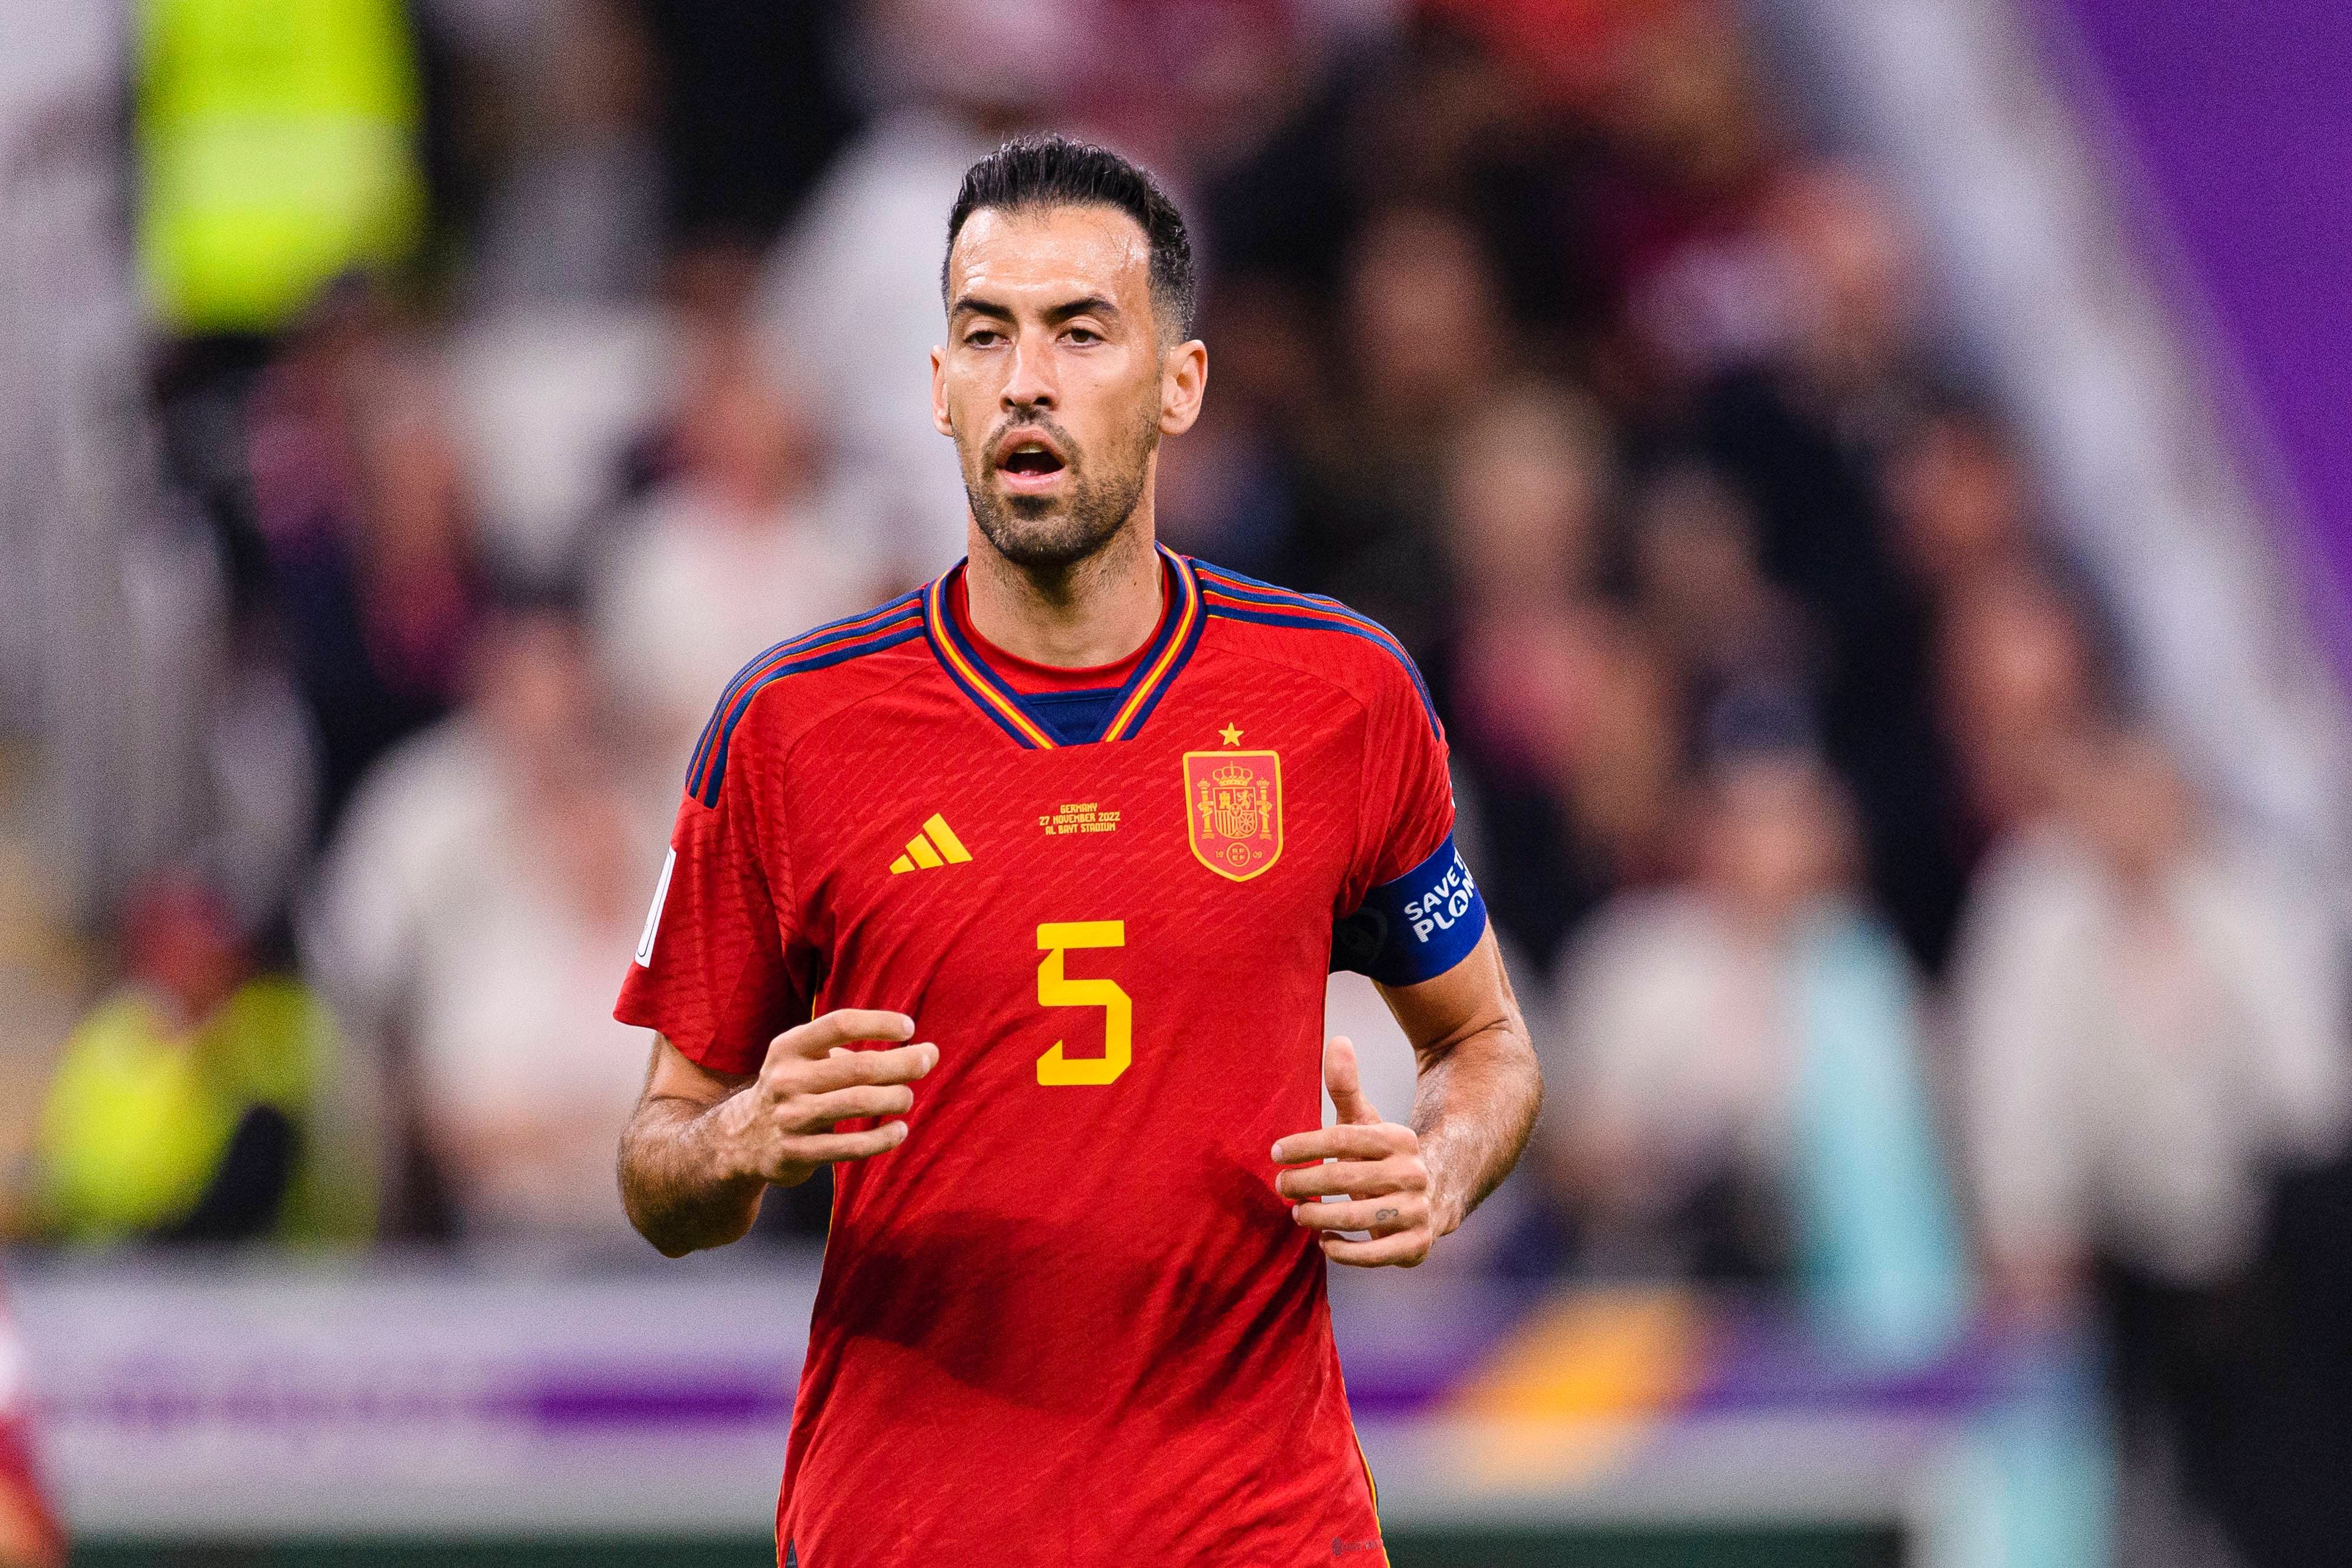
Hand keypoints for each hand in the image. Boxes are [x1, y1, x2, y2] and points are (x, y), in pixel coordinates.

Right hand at [711, 1009, 936, 1187]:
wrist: (741, 1139)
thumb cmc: (793, 1089)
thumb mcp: (805, 1060)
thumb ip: (853, 1053)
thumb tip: (923, 1051)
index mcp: (789, 1047)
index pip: (840, 1024)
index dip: (879, 1022)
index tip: (909, 1028)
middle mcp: (786, 1079)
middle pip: (858, 1066)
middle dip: (902, 1062)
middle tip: (928, 1059)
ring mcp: (790, 1118)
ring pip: (858, 1103)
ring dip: (895, 1097)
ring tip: (908, 1097)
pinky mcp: (796, 1153)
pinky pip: (850, 1147)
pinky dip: (882, 1139)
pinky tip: (900, 1131)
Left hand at [1271, 1035, 1440, 1266]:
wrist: (1436, 1196)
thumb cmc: (1382, 1158)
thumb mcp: (1366, 1123)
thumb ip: (1345, 1088)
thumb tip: (1337, 1040)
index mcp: (1399, 1139)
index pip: (1344, 1139)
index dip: (1306, 1145)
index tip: (1275, 1152)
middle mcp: (1413, 1173)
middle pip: (1346, 1178)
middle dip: (1305, 1182)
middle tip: (1280, 1185)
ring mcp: (1417, 1211)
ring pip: (1357, 1217)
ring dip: (1319, 1216)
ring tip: (1297, 1213)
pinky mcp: (1416, 1245)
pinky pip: (1374, 1254)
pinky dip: (1344, 1251)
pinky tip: (1324, 1242)